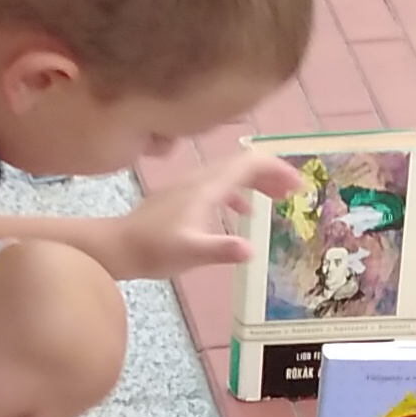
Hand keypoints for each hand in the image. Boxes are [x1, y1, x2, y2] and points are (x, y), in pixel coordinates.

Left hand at [95, 137, 308, 284]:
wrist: (116, 246)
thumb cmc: (153, 250)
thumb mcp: (191, 253)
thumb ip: (221, 250)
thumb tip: (252, 250)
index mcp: (207, 188)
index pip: (249, 164)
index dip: (277, 169)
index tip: (299, 186)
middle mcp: (200, 180)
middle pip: (243, 164)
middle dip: (273, 174)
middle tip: (296, 193)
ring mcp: (189, 186)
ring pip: (231, 173)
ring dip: (257, 182)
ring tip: (279, 200)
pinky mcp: (182, 197)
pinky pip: (218, 186)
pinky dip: (239, 193)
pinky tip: (244, 214)